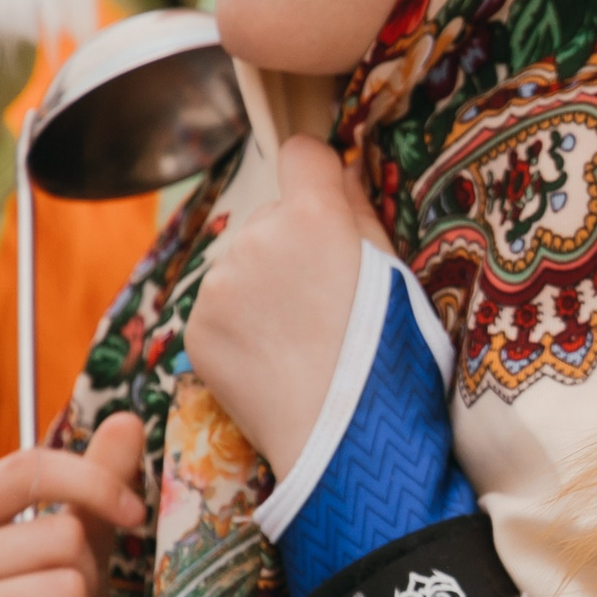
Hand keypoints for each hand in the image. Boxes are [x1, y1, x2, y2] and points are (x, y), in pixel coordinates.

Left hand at [187, 136, 389, 475]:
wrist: (345, 443)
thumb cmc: (393, 360)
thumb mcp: (400, 277)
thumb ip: (362, 214)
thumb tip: (340, 171)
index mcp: (315, 216)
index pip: (301, 154)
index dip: (317, 175)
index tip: (328, 201)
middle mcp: (258, 237)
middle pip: (272, 216)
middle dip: (293, 244)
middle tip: (325, 302)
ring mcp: (220, 284)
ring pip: (243, 263)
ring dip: (264, 286)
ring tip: (300, 339)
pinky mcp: (196, 326)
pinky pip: (219, 306)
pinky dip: (242, 326)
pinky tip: (274, 360)